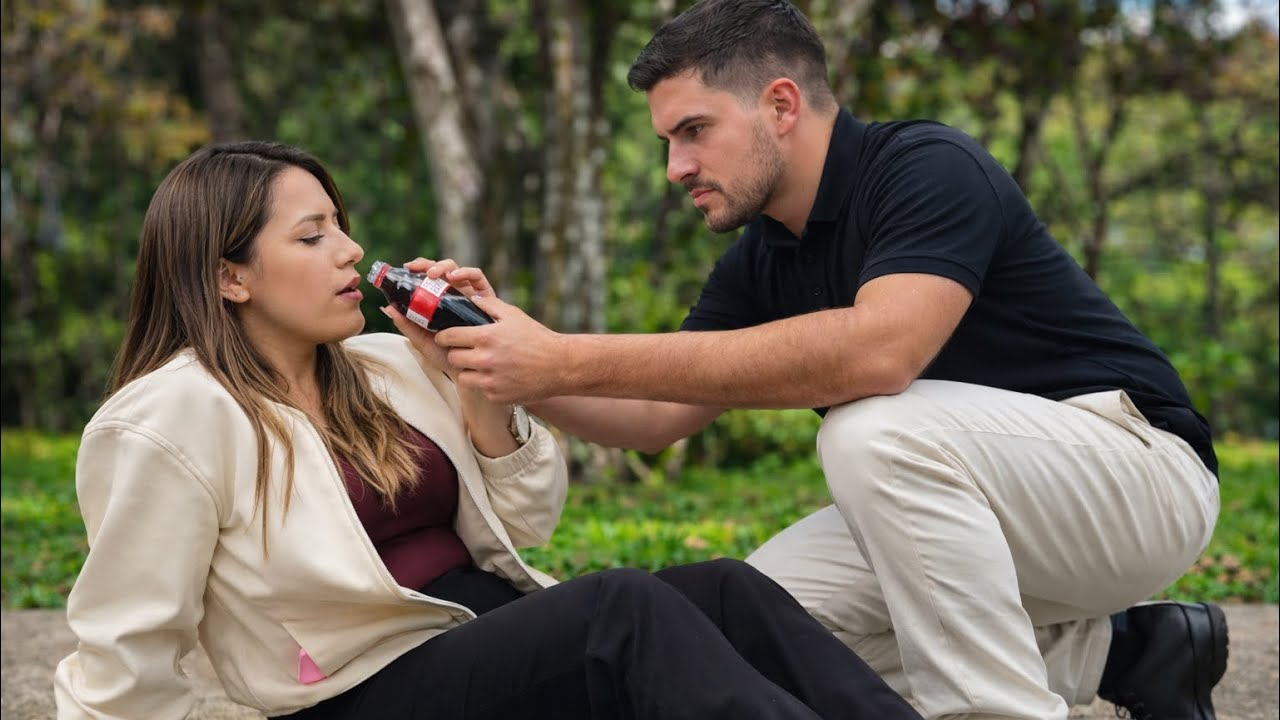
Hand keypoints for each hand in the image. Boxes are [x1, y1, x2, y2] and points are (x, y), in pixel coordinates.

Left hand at [381, 258, 498, 375]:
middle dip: (428, 264)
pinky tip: (455, 277)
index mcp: (438, 301)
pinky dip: (467, 272)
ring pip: (457, 269)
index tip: (407, 268)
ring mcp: (468, 295)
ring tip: (434, 274)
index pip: (427, 278)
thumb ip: (407, 325)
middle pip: (440, 270)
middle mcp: (453, 295)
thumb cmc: (447, 355)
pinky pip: (478, 277)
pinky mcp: (485, 297)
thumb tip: (387, 308)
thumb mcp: (423, 340)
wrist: (469, 370)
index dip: (418, 268)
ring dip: (444, 266)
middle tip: (418, 269)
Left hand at [435, 295, 565, 403]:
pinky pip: (481, 390)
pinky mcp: (496, 396)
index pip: (448, 337)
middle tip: (468, 351)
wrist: (560, 366)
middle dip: (457, 353)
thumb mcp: (514, 315)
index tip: (445, 337)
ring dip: (470, 371)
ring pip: (463, 377)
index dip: (443, 336)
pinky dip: (486, 384)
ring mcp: (490, 381)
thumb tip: (470, 298)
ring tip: (485, 365)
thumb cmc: (537, 338)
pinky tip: (500, 376)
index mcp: (485, 337)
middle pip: (452, 358)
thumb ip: (488, 304)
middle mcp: (484, 360)